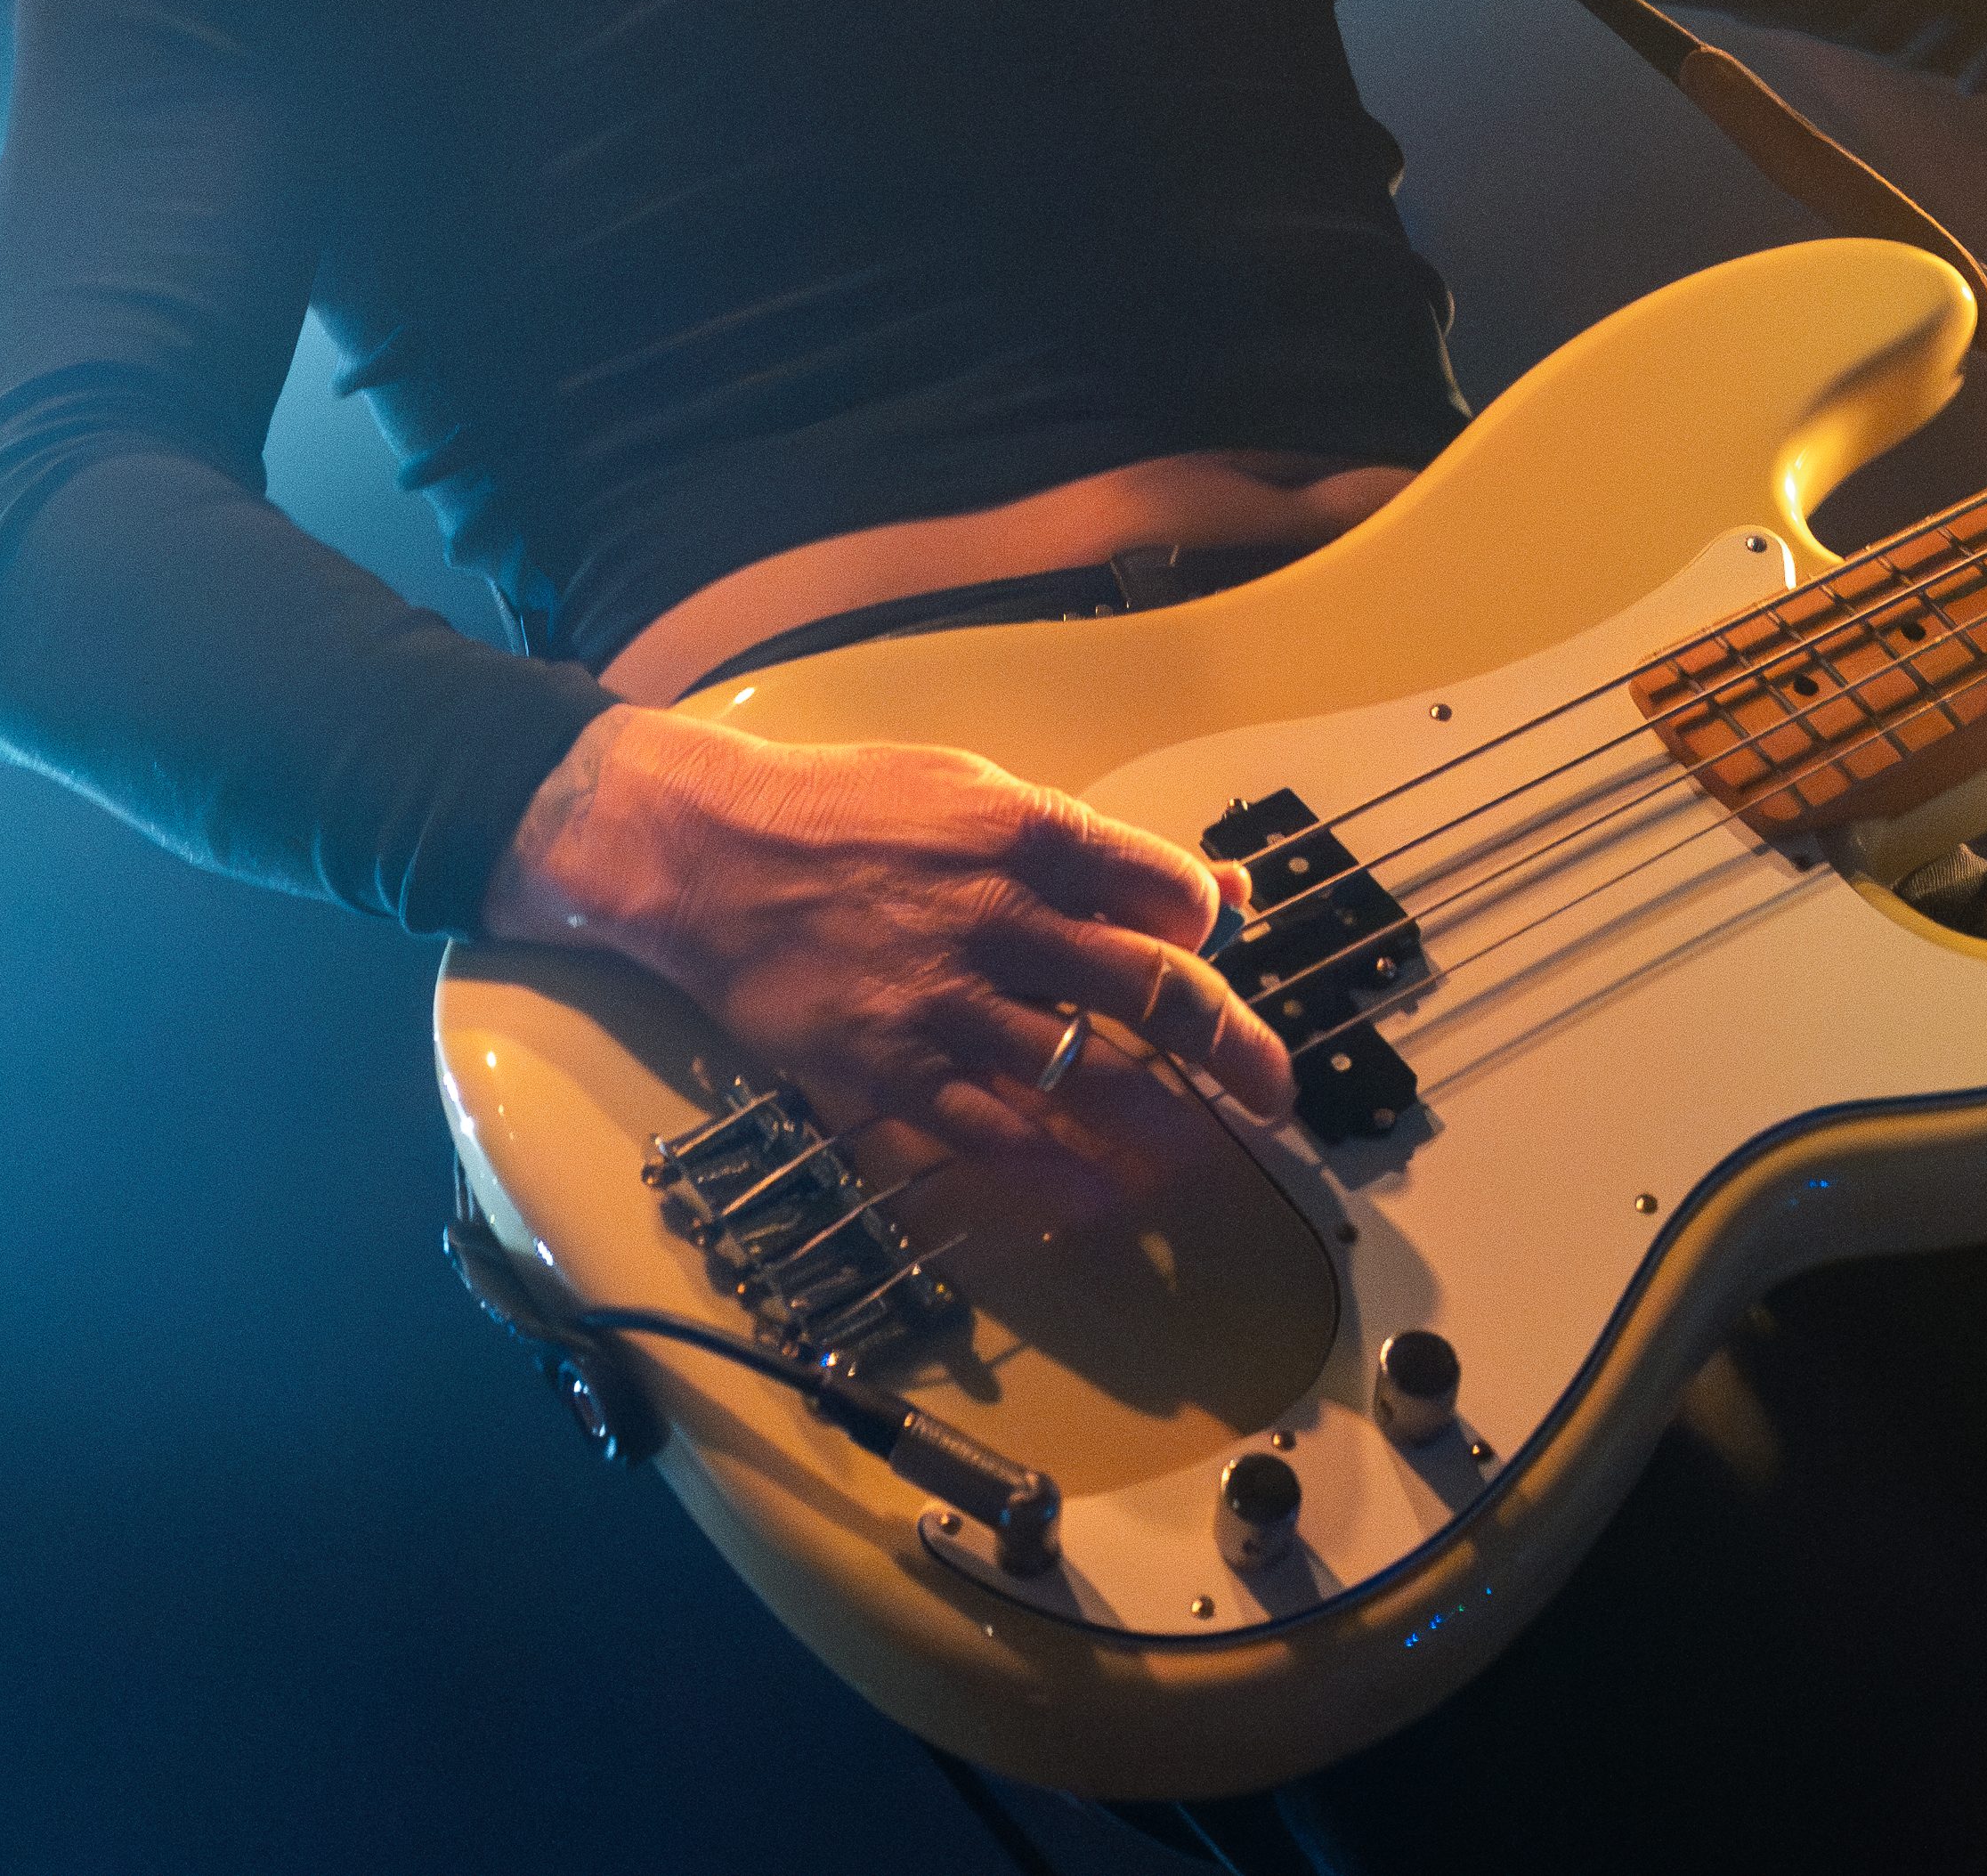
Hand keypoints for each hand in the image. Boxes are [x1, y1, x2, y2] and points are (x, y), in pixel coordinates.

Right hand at [483, 703, 1296, 1198]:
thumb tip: (1210, 886)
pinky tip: (1097, 1199)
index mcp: (1027, 833)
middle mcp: (1002, 918)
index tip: (1222, 961)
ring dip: (1159, 1126)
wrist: (711, 852)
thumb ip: (1091, 846)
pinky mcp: (892, 1068)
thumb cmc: (848, 808)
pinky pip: (991, 1138)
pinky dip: (1054, 1177)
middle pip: (1152, 994)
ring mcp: (947, 1001)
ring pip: (1086, 1079)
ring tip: (1203, 1156)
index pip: (1164, 894)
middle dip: (1230, 1050)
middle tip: (1275, 1091)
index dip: (1212, 935)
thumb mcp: (975, 788)